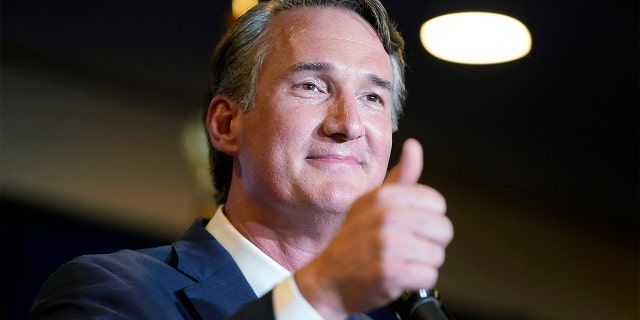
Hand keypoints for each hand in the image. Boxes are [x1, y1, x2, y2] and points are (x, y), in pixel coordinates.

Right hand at [295, 138, 453, 317]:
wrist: (326, 281)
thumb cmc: (352, 241)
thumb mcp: (371, 203)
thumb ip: (400, 176)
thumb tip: (414, 146)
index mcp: (384, 196)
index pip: (436, 202)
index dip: (427, 218)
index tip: (408, 227)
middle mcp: (386, 216)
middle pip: (443, 229)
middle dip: (429, 243)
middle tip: (404, 249)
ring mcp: (387, 245)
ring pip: (437, 255)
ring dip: (422, 264)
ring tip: (398, 262)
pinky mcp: (390, 273)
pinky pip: (428, 276)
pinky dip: (417, 282)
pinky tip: (398, 278)